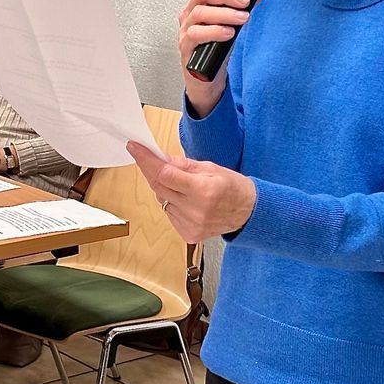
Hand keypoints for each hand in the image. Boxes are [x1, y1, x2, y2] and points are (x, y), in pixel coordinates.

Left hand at [127, 142, 255, 242]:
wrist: (248, 212)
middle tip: (146, 157)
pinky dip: (172, 204)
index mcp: (203, 190)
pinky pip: (169, 214)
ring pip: (162, 201)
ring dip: (164, 189)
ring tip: (183, 186)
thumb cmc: (233, 187)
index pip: (164, 174)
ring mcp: (191, 225)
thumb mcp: (209, 168)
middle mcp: (196, 211)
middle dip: (150, 170)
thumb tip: (158, 157)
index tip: (135, 148)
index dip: (146, 160)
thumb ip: (181, 165)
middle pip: (159, 187)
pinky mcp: (188, 235)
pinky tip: (187, 201)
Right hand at [178, 0, 248, 113]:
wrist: (205, 79)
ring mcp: (185, 32)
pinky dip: (214, 31)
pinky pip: (196, 35)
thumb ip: (241, 9)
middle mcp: (189, 16)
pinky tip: (228, 33)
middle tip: (245, 0)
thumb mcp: (231, 26)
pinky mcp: (186, 49)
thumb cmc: (215, 50)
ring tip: (243, 18)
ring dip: (224, 14)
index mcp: (198, 7)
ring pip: (199, 14)